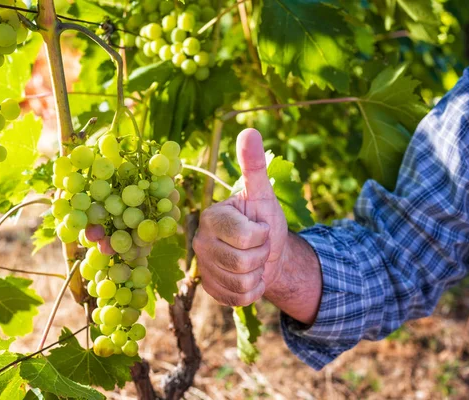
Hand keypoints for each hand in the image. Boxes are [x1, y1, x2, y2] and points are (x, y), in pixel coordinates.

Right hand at [193, 128, 288, 306]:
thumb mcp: (264, 195)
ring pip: (242, 283)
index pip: (247, 237)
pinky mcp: (209, 288)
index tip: (260, 227)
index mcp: (212, 217)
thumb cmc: (264, 220)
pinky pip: (237, 298)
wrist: (269, 254)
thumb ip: (254, 166)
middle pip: (244, 262)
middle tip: (258, 246)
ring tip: (254, 261)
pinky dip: (252, 291)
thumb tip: (249, 129)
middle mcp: (200, 241)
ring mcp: (202, 267)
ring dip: (258, 274)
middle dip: (262, 255)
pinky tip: (249, 278)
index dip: (263, 235)